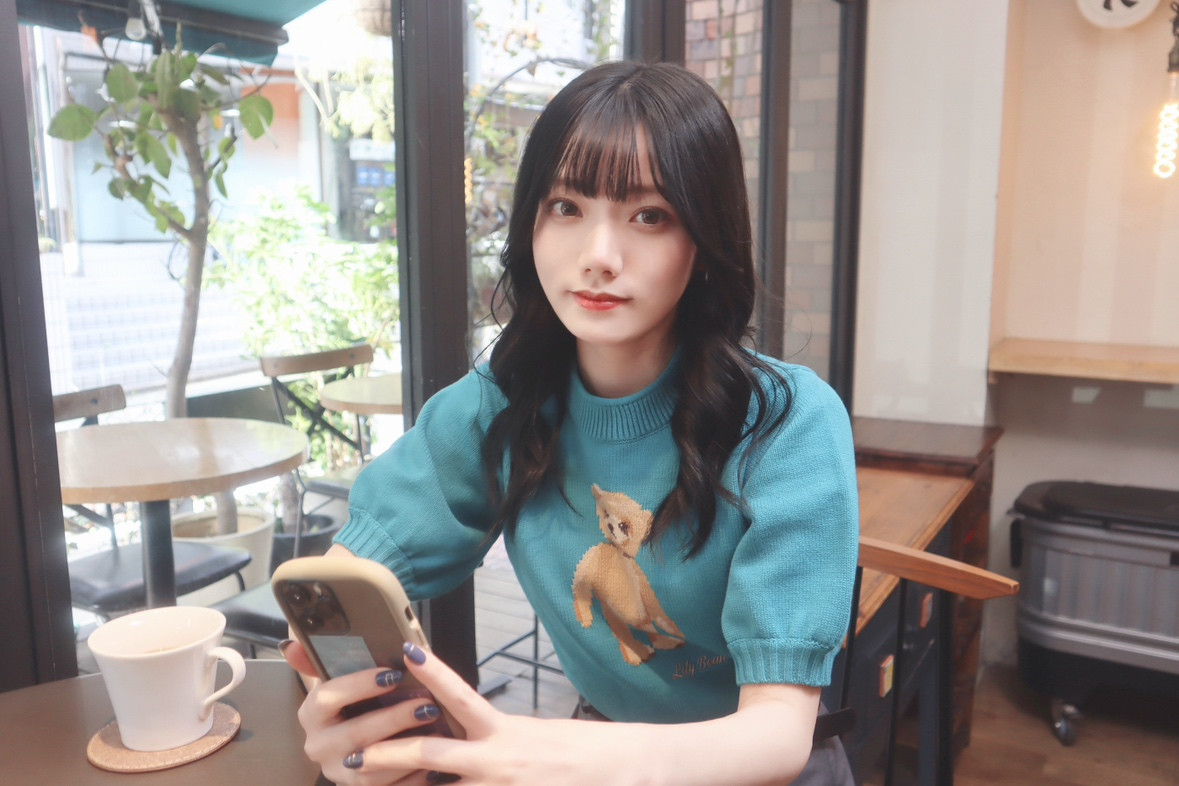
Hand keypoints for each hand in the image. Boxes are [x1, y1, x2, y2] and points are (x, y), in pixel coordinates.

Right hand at [279, 639, 445, 784]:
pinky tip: (437, 757)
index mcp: (312, 715)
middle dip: (394, 717)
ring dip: (408, 747)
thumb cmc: (353, 708)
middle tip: (426, 703)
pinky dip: (415, 773)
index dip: (359, 685)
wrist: (357, 751)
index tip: (392, 673)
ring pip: (373, 765)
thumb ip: (318, 661)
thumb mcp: (339, 683)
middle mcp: (320, 746)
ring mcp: (340, 773)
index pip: (326, 697)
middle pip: (355, 733)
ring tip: (437, 728)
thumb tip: (292, 642)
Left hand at [347, 643, 646, 785]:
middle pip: (433, 751)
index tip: (407, 652)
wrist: (624, 771)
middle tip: (354, 758)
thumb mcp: (535, 735)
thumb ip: (496, 737)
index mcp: (505, 732)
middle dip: (390, 754)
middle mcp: (498, 760)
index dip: (431, 674)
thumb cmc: (583, 753)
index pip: (461, 695)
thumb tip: (466, 733)